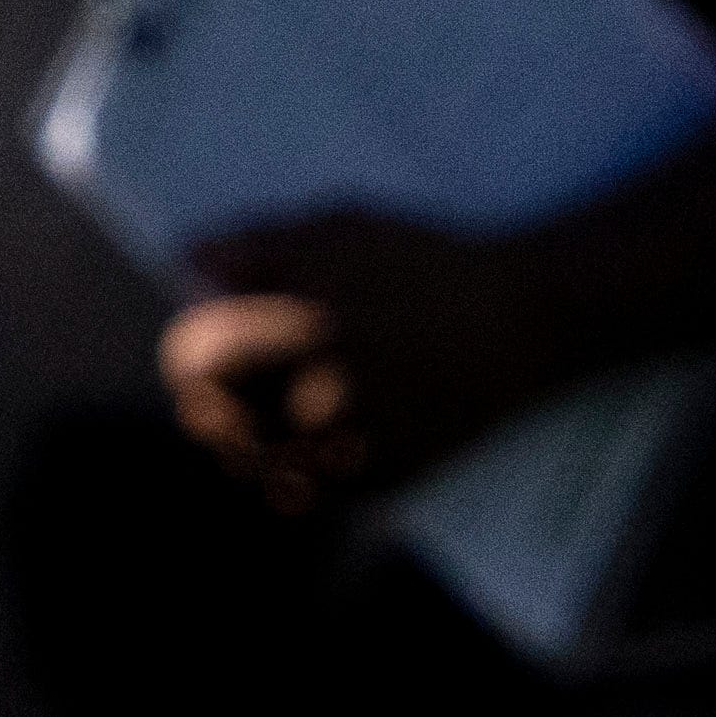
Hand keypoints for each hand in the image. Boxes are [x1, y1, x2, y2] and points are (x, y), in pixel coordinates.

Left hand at [160, 206, 575, 506]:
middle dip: (211, 399)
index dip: (190, 351)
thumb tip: (189, 264)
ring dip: (247, 442)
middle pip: (213, 416)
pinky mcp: (385, 476)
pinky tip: (305, 446)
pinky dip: (297, 472)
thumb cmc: (430, 262)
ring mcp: (355, 440)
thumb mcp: (344, 226)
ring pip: (256, 462)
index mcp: (299, 322)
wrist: (526, 320)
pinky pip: (310, 490)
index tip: (199, 347)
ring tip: (256, 421)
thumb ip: (258, 244)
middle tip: (216, 391)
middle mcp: (320, 387)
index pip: (194, 356)